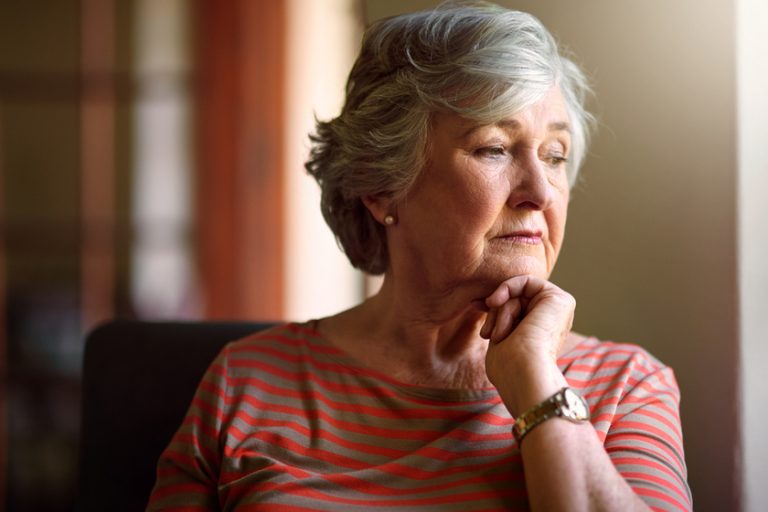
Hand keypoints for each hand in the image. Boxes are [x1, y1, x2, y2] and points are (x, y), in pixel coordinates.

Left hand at [478, 275, 575, 414]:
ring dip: (500, 312)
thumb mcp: (501, 337)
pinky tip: (497, 302)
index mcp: (541, 334)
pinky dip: (507, 288)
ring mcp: (559, 311)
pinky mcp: (561, 299)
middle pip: (515, 299)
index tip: (475, 305)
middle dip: (495, 311)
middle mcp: (553, 321)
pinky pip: (527, 281)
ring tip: (500, 334)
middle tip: (487, 333)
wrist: (523, 374)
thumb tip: (491, 302)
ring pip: (518, 293)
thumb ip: (502, 319)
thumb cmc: (508, 367)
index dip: (493, 304)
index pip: (515, 308)